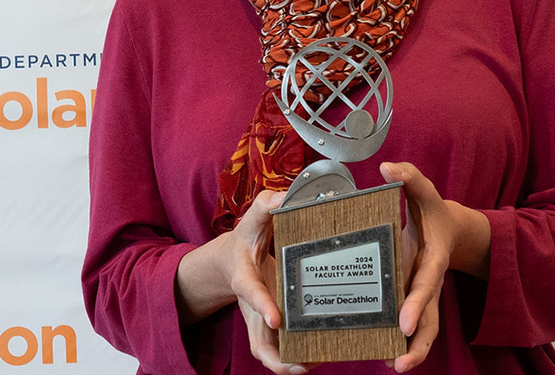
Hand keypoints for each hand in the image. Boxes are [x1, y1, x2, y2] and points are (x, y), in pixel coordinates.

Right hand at [224, 191, 315, 374]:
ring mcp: (260, 319)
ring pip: (270, 354)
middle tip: (304, 363)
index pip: (251, 294)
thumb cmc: (246, 241)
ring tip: (320, 361)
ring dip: (291, 364)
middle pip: (258, 343)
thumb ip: (265, 206)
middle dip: (278, 359)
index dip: (262, 306)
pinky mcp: (272, 324)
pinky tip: (322, 353)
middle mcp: (252, 306)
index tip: (276, 319)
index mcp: (244, 278)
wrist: (232, 260)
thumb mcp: (252, 220)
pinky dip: (297, 357)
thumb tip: (284, 196)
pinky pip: (282, 348)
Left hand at [378, 162, 476, 372]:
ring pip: (425, 330)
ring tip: (393, 367)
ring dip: (413, 352)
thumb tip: (387, 167)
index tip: (404, 322)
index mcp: (434, 258)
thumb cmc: (433, 213)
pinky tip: (383, 356)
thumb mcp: (425, 191)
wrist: (452, 231)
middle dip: (417, 342)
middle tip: (400, 362)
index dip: (417, 301)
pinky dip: (404, 345)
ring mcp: (424, 296)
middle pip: (429, 317)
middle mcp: (430, 282)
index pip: (427, 281)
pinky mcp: (415, 302)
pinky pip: (414, 328)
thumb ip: (409, 177)